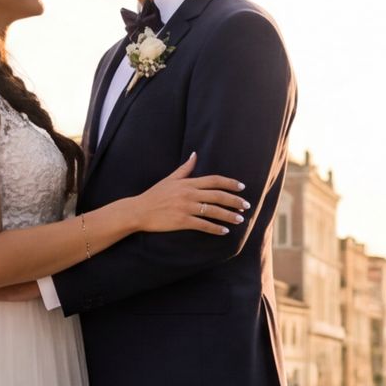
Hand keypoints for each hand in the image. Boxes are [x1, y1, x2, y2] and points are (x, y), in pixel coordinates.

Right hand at [127, 154, 249, 235]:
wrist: (138, 210)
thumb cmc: (154, 195)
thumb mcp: (170, 179)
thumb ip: (185, 168)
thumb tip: (195, 154)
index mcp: (188, 183)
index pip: (214, 181)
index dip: (230, 183)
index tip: (242, 187)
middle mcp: (189, 194)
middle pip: (218, 196)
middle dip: (235, 201)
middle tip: (246, 205)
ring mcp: (186, 208)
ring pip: (213, 211)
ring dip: (229, 215)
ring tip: (240, 219)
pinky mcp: (182, 221)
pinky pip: (203, 225)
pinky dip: (215, 228)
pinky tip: (224, 231)